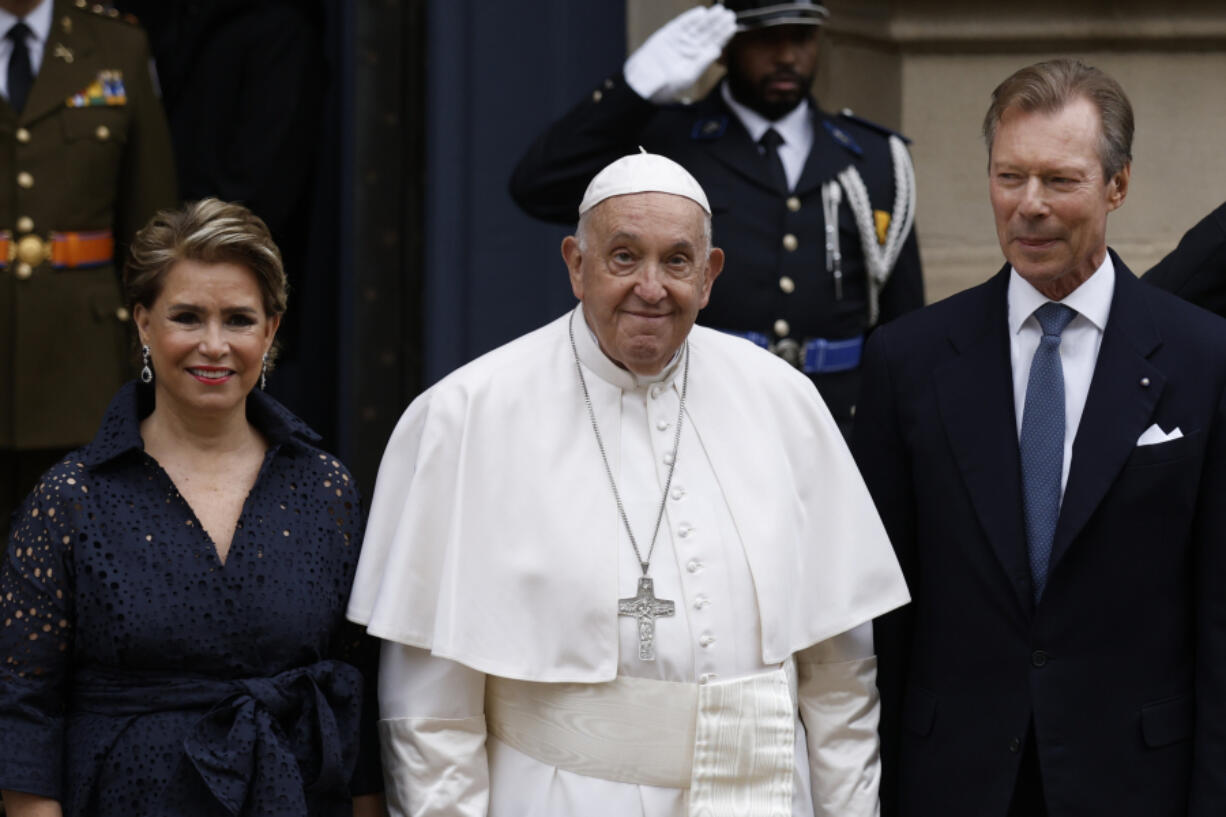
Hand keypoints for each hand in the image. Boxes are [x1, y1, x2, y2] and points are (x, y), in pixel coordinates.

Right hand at [623, 5, 737, 102]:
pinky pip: (680, 25)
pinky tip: (700, 13)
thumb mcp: (688, 76)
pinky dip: (689, 18)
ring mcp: (678, 41)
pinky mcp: (667, 35)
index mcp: (696, 60)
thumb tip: (717, 50)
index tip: (732, 26)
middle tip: (729, 14)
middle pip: (706, 34)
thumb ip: (702, 62)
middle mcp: (689, 49)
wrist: (642, 83)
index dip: (722, 35)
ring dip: (707, 19)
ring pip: (696, 27)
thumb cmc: (664, 86)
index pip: (713, 44)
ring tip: (719, 10)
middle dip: (717, 24)